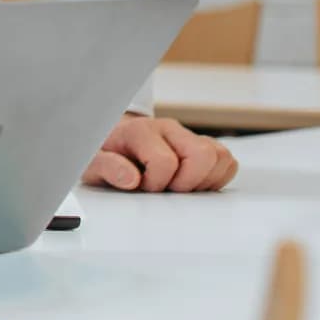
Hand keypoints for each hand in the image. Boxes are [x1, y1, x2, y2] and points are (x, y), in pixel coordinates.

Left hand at [84, 114, 237, 192]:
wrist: (109, 139)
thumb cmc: (103, 153)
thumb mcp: (92, 163)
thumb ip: (107, 168)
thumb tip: (131, 178)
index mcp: (141, 131)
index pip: (166, 161)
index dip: (156, 183)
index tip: (143, 187)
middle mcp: (168, 129)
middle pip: (203, 155)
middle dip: (188, 183)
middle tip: (167, 189)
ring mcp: (187, 135)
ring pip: (221, 156)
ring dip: (204, 180)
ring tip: (179, 186)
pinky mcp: (201, 144)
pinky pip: (226, 161)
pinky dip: (216, 178)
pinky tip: (192, 184)